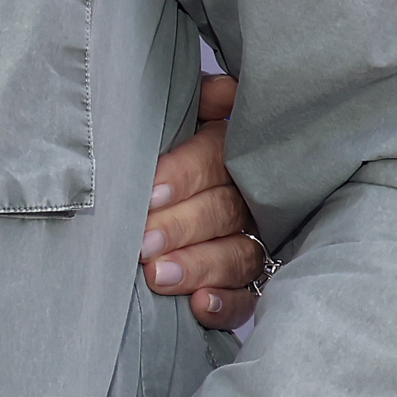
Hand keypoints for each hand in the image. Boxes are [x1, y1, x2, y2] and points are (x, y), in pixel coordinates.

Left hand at [140, 74, 263, 328]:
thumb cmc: (168, 144)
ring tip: (157, 276)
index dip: (185, 174)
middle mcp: (248, 195)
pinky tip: (200, 305)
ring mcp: (253, 239)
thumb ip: (198, 100)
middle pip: (223, 210)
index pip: (214, 158)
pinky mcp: (249, 281)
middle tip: (142, 243)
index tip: (149, 192)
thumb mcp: (183, 116)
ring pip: (237, 255)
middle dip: (181, 227)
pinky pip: (248, 297)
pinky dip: (226, 304)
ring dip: (199, 266)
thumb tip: (222, 91)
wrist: (164, 189)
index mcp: (230, 149)